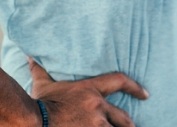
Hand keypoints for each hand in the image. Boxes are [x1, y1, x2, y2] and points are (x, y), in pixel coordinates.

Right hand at [28, 57, 148, 126]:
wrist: (37, 120)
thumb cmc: (39, 102)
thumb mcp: (42, 84)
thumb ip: (40, 69)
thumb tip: (31, 57)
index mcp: (90, 90)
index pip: (119, 81)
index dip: (135, 87)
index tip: (145, 93)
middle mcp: (97, 107)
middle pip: (123, 118)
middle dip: (129, 124)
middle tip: (133, 126)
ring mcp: (96, 124)